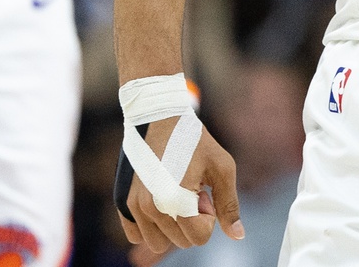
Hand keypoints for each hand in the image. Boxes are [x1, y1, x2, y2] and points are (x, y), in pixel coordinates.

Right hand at [118, 117, 243, 251]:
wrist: (157, 116)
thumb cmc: (194, 140)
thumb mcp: (221, 167)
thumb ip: (228, 205)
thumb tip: (237, 236)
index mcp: (175, 200)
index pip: (199, 238)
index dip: (208, 216)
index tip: (204, 191)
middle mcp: (150, 208)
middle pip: (180, 241)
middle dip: (191, 219)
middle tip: (190, 187)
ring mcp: (132, 206)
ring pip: (158, 242)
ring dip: (171, 224)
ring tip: (174, 192)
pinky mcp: (121, 202)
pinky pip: (135, 236)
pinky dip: (149, 226)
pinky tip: (159, 200)